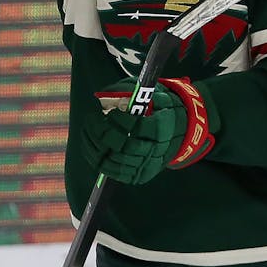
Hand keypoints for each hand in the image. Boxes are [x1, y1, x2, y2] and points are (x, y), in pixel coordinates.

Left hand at [85, 78, 215, 184]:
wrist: (178, 133)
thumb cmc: (161, 110)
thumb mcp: (153, 94)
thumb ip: (129, 92)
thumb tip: (102, 95)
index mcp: (161, 128)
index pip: (137, 127)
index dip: (119, 120)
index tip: (108, 111)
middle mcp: (156, 150)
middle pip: (124, 145)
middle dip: (103, 132)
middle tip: (92, 119)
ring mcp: (147, 165)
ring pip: (116, 160)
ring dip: (96, 146)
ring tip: (88, 131)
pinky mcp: (138, 175)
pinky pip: (115, 172)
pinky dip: (99, 161)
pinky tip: (91, 147)